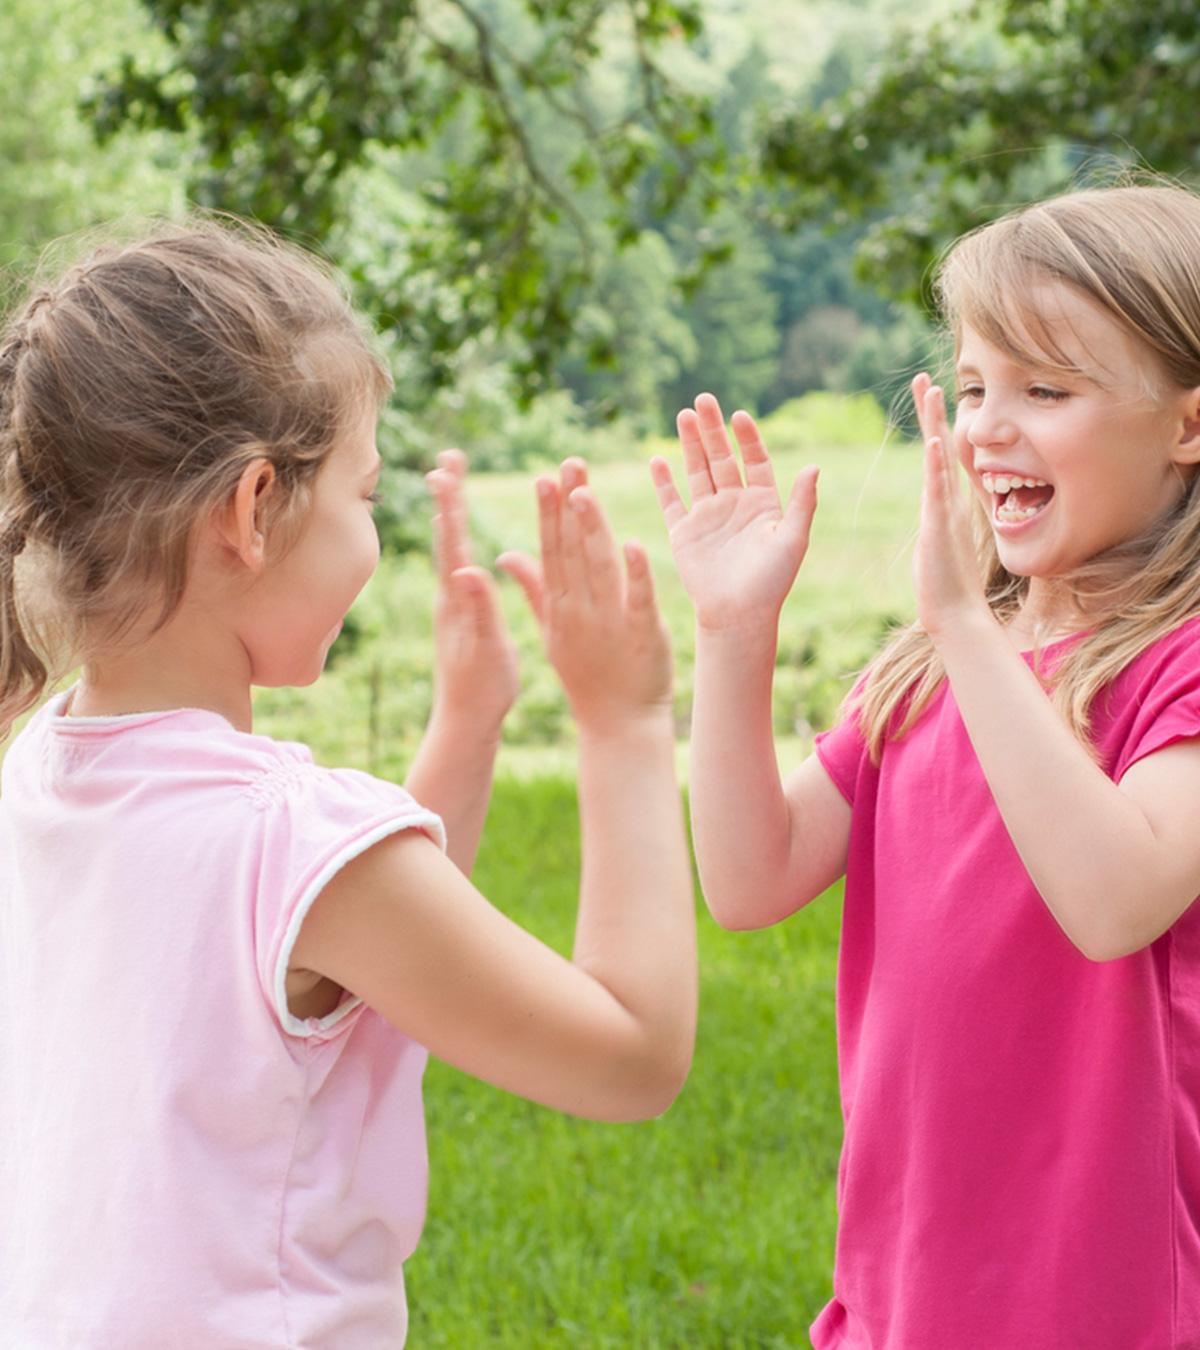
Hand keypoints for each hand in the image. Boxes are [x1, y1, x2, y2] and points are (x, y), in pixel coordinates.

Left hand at [425, 450, 518, 737]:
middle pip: (446, 534)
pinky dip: (455, 537)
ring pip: (449, 546)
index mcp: (458, 599)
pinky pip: (455, 562)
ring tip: (448, 481)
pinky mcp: (458, 612)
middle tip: (446, 458)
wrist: (466, 720)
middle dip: (448, 495)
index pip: (454, 542)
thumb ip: (479, 610)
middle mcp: (449, 595)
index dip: (452, 504)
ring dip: (449, 511)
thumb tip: (467, 570)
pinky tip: (455, 534)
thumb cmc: (483, 689)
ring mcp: (451, 603)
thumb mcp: (486, 650)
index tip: (445, 468)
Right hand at [498, 459, 672, 733]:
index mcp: (560, 606)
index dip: (549, 514)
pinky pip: (638, 599)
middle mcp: (579, 610)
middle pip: (571, 551)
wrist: (617, 724)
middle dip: (567, 508)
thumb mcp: (552, 631)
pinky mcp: (642, 634)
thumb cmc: (587, 676)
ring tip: (586, 492)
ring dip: (592, 530)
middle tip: (566, 465)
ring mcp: (609, 622)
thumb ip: (533, 589)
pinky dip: (636, 573)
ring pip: (599, 568)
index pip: (551, 551)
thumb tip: (505, 553)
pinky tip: (633, 544)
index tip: (545, 476)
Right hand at [649, 392, 818, 633]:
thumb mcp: (792, 539)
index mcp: (763, 504)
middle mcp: (734, 505)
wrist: (738, 616)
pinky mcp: (684, 532)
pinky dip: (663, 482)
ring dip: (690, 445)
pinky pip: (671, 501)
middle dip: (713, 430)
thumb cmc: (771, 582)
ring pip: (697, 471)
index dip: (747, 438)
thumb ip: (802, 503)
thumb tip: (813, 466)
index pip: (755, 461)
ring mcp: (707, 516)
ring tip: (683, 415)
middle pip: (722, 458)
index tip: (739, 416)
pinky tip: (657, 460)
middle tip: (704, 400)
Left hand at [911, 374, 990, 639]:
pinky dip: (936, 465)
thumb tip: (933, 517)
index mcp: (942, 505)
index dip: (932, 427)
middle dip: (932, 412)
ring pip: (939, 460)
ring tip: (933, 391)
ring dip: (936, 425)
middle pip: (939, 447)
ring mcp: (945, 511)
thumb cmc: (944, 585)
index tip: (928, 397)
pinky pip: (938, 490)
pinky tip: (934, 441)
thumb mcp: (935, 545)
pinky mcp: (940, 526)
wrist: (956, 613)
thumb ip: (935, 526)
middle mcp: (947, 501)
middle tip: (926, 379)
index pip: (935, 458)